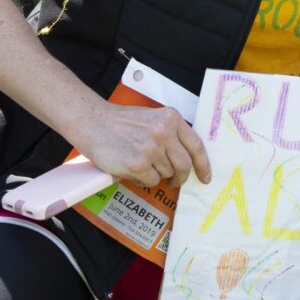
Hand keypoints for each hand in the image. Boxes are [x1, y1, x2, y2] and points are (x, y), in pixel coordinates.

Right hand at [73, 101, 211, 190]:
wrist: (93, 123)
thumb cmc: (122, 122)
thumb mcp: (153, 118)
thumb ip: (171, 133)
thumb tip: (187, 158)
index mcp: (171, 119)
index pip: (196, 146)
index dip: (203, 165)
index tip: (205, 177)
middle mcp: (164, 132)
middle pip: (184, 165)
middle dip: (181, 177)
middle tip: (174, 182)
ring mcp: (152, 149)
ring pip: (166, 174)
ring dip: (156, 174)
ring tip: (141, 163)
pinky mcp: (138, 164)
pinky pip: (151, 181)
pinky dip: (143, 180)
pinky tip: (132, 169)